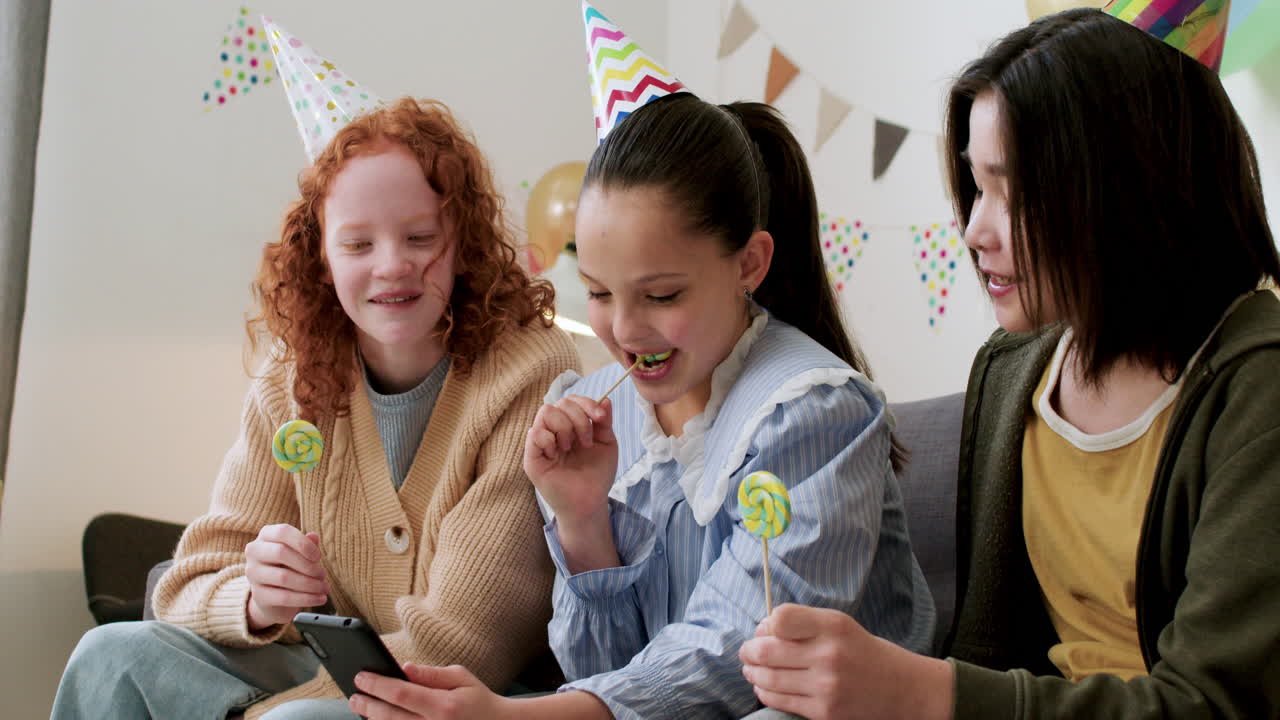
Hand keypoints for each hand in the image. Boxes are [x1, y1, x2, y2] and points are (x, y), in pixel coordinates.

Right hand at [244, 524, 327, 630]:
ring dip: (310, 584)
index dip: (303, 543)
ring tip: (325, 587)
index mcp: (266, 535)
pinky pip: (284, 597)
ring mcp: (253, 574)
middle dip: (308, 565)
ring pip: (283, 577)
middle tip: (323, 574)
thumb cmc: (292, 566)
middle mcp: (254, 552)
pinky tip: (320, 598)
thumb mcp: (301, 552)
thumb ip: (307, 544)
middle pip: (281, 553)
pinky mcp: (258, 595)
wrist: (275, 596)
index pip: (282, 532)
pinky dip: (306, 598)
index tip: (318, 556)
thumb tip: (313, 536)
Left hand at [350, 663, 509, 719]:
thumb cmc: (478, 700)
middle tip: (353, 696)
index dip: (377, 685)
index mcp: (443, 706)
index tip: (361, 677)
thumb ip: (431, 674)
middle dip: (367, 705)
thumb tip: (403, 668)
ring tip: (361, 707)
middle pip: (390, 717)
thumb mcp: (461, 677)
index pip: (401, 694)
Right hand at [523, 395, 617, 525]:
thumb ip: (604, 422)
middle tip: (586, 442)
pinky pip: (534, 433)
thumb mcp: (606, 444)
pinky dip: (549, 439)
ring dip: (564, 428)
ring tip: (570, 448)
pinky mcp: (531, 458)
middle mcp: (553, 430)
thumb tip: (605, 399)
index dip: (586, 403)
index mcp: (570, 425)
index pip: (571, 400)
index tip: (601, 418)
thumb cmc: (597, 474)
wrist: (590, 502)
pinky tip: (557, 454)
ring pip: (546, 412)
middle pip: (560, 403)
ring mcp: (541, 443)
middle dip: (579, 419)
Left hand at [739, 603, 953, 719]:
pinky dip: (764, 692)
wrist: (902, 690)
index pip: (781, 618)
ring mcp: (826, 686)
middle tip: (746, 652)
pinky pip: (779, 701)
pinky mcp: (824, 712)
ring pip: (768, 678)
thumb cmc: (863, 652)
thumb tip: (762, 629)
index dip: (766, 624)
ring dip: (752, 673)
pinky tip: (764, 686)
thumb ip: (803, 622)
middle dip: (748, 651)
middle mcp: (829, 655)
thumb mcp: (840, 625)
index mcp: (833, 626)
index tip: (765, 630)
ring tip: (750, 669)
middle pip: (767, 650)